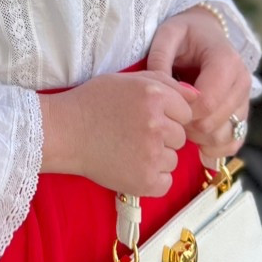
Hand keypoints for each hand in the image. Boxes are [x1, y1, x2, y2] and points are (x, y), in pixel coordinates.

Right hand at [38, 70, 194, 198]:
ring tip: (129, 149)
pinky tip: (131, 165)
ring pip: (173, 159)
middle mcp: (156, 124)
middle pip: (180, 136)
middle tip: (134, 133)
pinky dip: (152, 178)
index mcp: (154, 96)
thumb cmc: (92, 103)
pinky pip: (166, 181)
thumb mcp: (128, 80)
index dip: (168, 114)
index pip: (186, 111)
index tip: (146, 117)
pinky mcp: (145, 180)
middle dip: (163, 136)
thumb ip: (165, 83)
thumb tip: (197, 96)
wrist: (64, 132)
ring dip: (157, 157)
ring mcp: (151, 154)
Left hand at [144, 5, 253, 171]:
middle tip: (170, 116)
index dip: (182, 113)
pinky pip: (234, 142)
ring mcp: (245, 100)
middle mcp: (242, 82)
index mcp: (226, 61)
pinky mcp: (243, 114)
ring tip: (182, 125)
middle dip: (187, 127)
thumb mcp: (168, 34)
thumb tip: (160, 92)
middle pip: (214, 124)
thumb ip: (160, 58)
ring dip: (199, 139)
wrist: (207, 33)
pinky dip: (215, 149)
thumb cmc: (186, 34)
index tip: (167, 107)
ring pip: (225, 137)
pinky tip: (197, 144)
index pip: (207, 103)